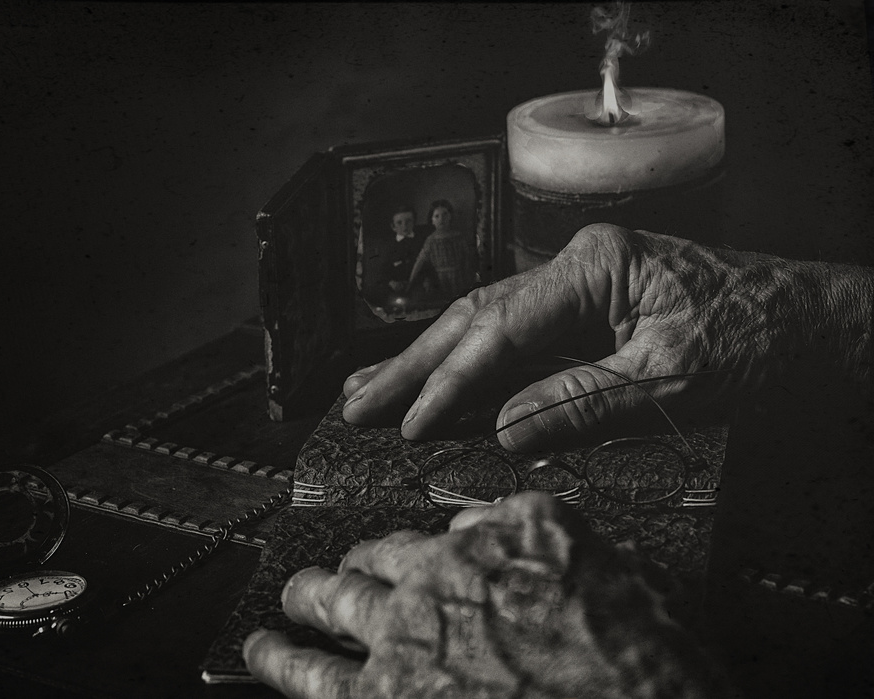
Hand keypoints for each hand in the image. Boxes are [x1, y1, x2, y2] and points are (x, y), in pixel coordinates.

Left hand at [242, 492, 723, 697]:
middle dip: (352, 564)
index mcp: (504, 535)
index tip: (406, 557)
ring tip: (289, 601)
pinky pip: (312, 675)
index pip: (440, 530)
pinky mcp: (384, 696)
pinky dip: (279, 659)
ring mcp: (409, 635)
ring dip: (306, 596)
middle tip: (337, 575)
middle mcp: (447, 572)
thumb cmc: (647, 665)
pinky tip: (261, 652)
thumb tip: (483, 528)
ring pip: (332, 599)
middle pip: (375, 557)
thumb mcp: (618, 573)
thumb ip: (541, 542)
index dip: (413, 548)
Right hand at [342, 224, 871, 451]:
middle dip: (412, 365)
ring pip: (484, 323)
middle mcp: (578, 266)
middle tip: (357, 400)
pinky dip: (471, 363)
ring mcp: (579, 284)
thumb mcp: (669, 378)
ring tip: (369, 385)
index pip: (499, 329)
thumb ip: (579, 404)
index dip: (449, 382)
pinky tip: (435, 376)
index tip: (409, 425)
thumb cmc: (760, 339)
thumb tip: (501, 430)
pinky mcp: (587, 309)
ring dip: (426, 359)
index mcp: (595, 266)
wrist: (816, 324)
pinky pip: (514, 337)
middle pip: (474, 317)